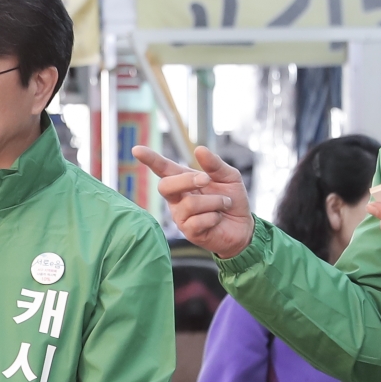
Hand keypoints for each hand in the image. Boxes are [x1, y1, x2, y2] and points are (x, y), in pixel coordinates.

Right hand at [133, 145, 254, 257]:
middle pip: (166, 186)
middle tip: (206, 180)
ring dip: (214, 201)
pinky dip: (214, 217)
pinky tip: (218, 218)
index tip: (136, 150)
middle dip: (186, 180)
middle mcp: (177, 199)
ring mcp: (181, 216)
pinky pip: (198, 221)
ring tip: (224, 204)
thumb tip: (199, 149)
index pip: (163, 169)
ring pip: (189, 204)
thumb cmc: (232, 200)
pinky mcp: (189, 232)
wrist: (244, 226)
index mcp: (184, 181)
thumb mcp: (229, 177)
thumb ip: (214, 164)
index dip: (150, 159)